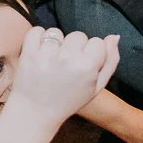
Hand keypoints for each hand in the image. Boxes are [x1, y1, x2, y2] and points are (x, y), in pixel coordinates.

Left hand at [6, 28, 120, 129]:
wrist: (36, 112)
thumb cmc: (69, 100)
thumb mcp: (97, 87)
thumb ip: (110, 61)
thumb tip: (114, 36)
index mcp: (87, 67)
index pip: (97, 42)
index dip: (91, 52)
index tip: (83, 64)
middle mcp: (68, 58)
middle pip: (78, 35)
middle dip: (74, 47)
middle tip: (66, 64)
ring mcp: (46, 55)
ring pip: (57, 32)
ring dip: (55, 42)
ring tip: (52, 60)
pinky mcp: (29, 53)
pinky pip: (37, 31)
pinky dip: (38, 38)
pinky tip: (40, 52)